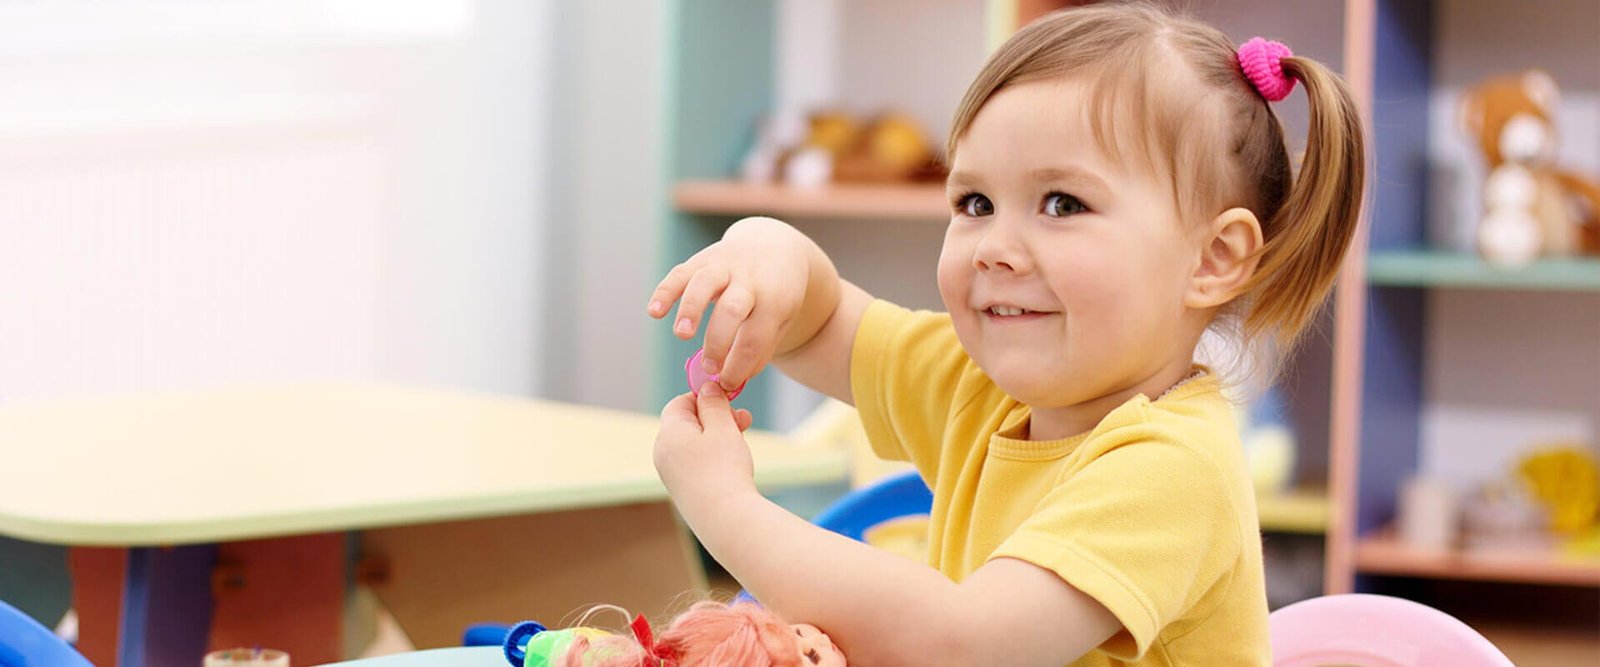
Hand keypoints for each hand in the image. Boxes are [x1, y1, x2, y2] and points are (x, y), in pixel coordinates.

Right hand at [647, 217, 809, 390]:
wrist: (774, 245)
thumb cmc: (776, 293)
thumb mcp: (781, 319)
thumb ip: (759, 348)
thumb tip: (732, 380)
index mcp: (774, 300)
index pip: (755, 338)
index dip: (738, 366)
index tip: (726, 383)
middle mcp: (749, 280)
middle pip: (732, 309)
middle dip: (717, 341)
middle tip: (709, 367)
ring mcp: (725, 266)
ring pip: (705, 283)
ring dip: (690, 310)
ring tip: (682, 335)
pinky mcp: (703, 258)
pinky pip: (681, 273)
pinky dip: (665, 291)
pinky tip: (654, 312)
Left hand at [654, 384, 756, 498]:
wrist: (726, 519)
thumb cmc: (724, 469)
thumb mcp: (722, 427)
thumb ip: (714, 404)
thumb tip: (706, 388)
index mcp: (668, 434)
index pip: (680, 403)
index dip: (704, 396)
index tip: (728, 399)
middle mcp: (663, 453)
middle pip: (687, 423)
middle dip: (716, 417)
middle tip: (743, 420)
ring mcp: (672, 474)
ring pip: (694, 444)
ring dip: (718, 436)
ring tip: (742, 439)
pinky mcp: (683, 490)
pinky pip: (696, 463)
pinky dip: (713, 456)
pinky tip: (733, 462)